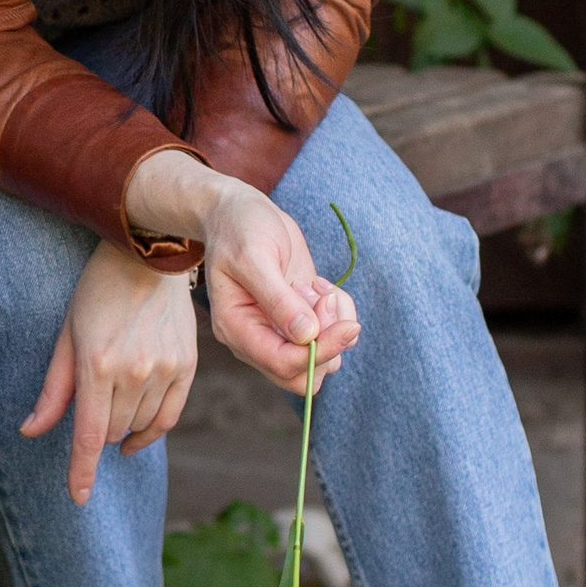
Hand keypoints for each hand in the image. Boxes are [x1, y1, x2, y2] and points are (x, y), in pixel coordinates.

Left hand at [21, 240, 199, 505]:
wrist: (148, 257)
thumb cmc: (96, 293)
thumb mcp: (66, 336)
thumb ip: (54, 390)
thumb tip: (30, 431)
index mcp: (97, 364)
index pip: (89, 435)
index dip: (82, 471)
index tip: (78, 497)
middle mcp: (134, 372)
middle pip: (113, 431)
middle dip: (98, 428)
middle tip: (92, 398)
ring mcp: (165, 371)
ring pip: (139, 426)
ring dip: (122, 426)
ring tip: (113, 396)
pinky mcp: (187, 368)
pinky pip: (169, 418)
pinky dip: (151, 431)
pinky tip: (136, 434)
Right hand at [124, 149, 359, 394]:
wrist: (240, 211)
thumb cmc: (239, 228)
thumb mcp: (254, 257)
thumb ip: (278, 298)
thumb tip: (306, 334)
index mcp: (237, 329)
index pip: (282, 364)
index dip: (319, 351)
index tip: (348, 325)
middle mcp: (258, 339)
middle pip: (304, 375)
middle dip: (328, 342)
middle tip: (326, 298)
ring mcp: (280, 331)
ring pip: (324, 358)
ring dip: (333, 323)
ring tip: (316, 286)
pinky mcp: (300, 319)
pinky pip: (331, 334)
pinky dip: (338, 311)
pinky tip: (320, 285)